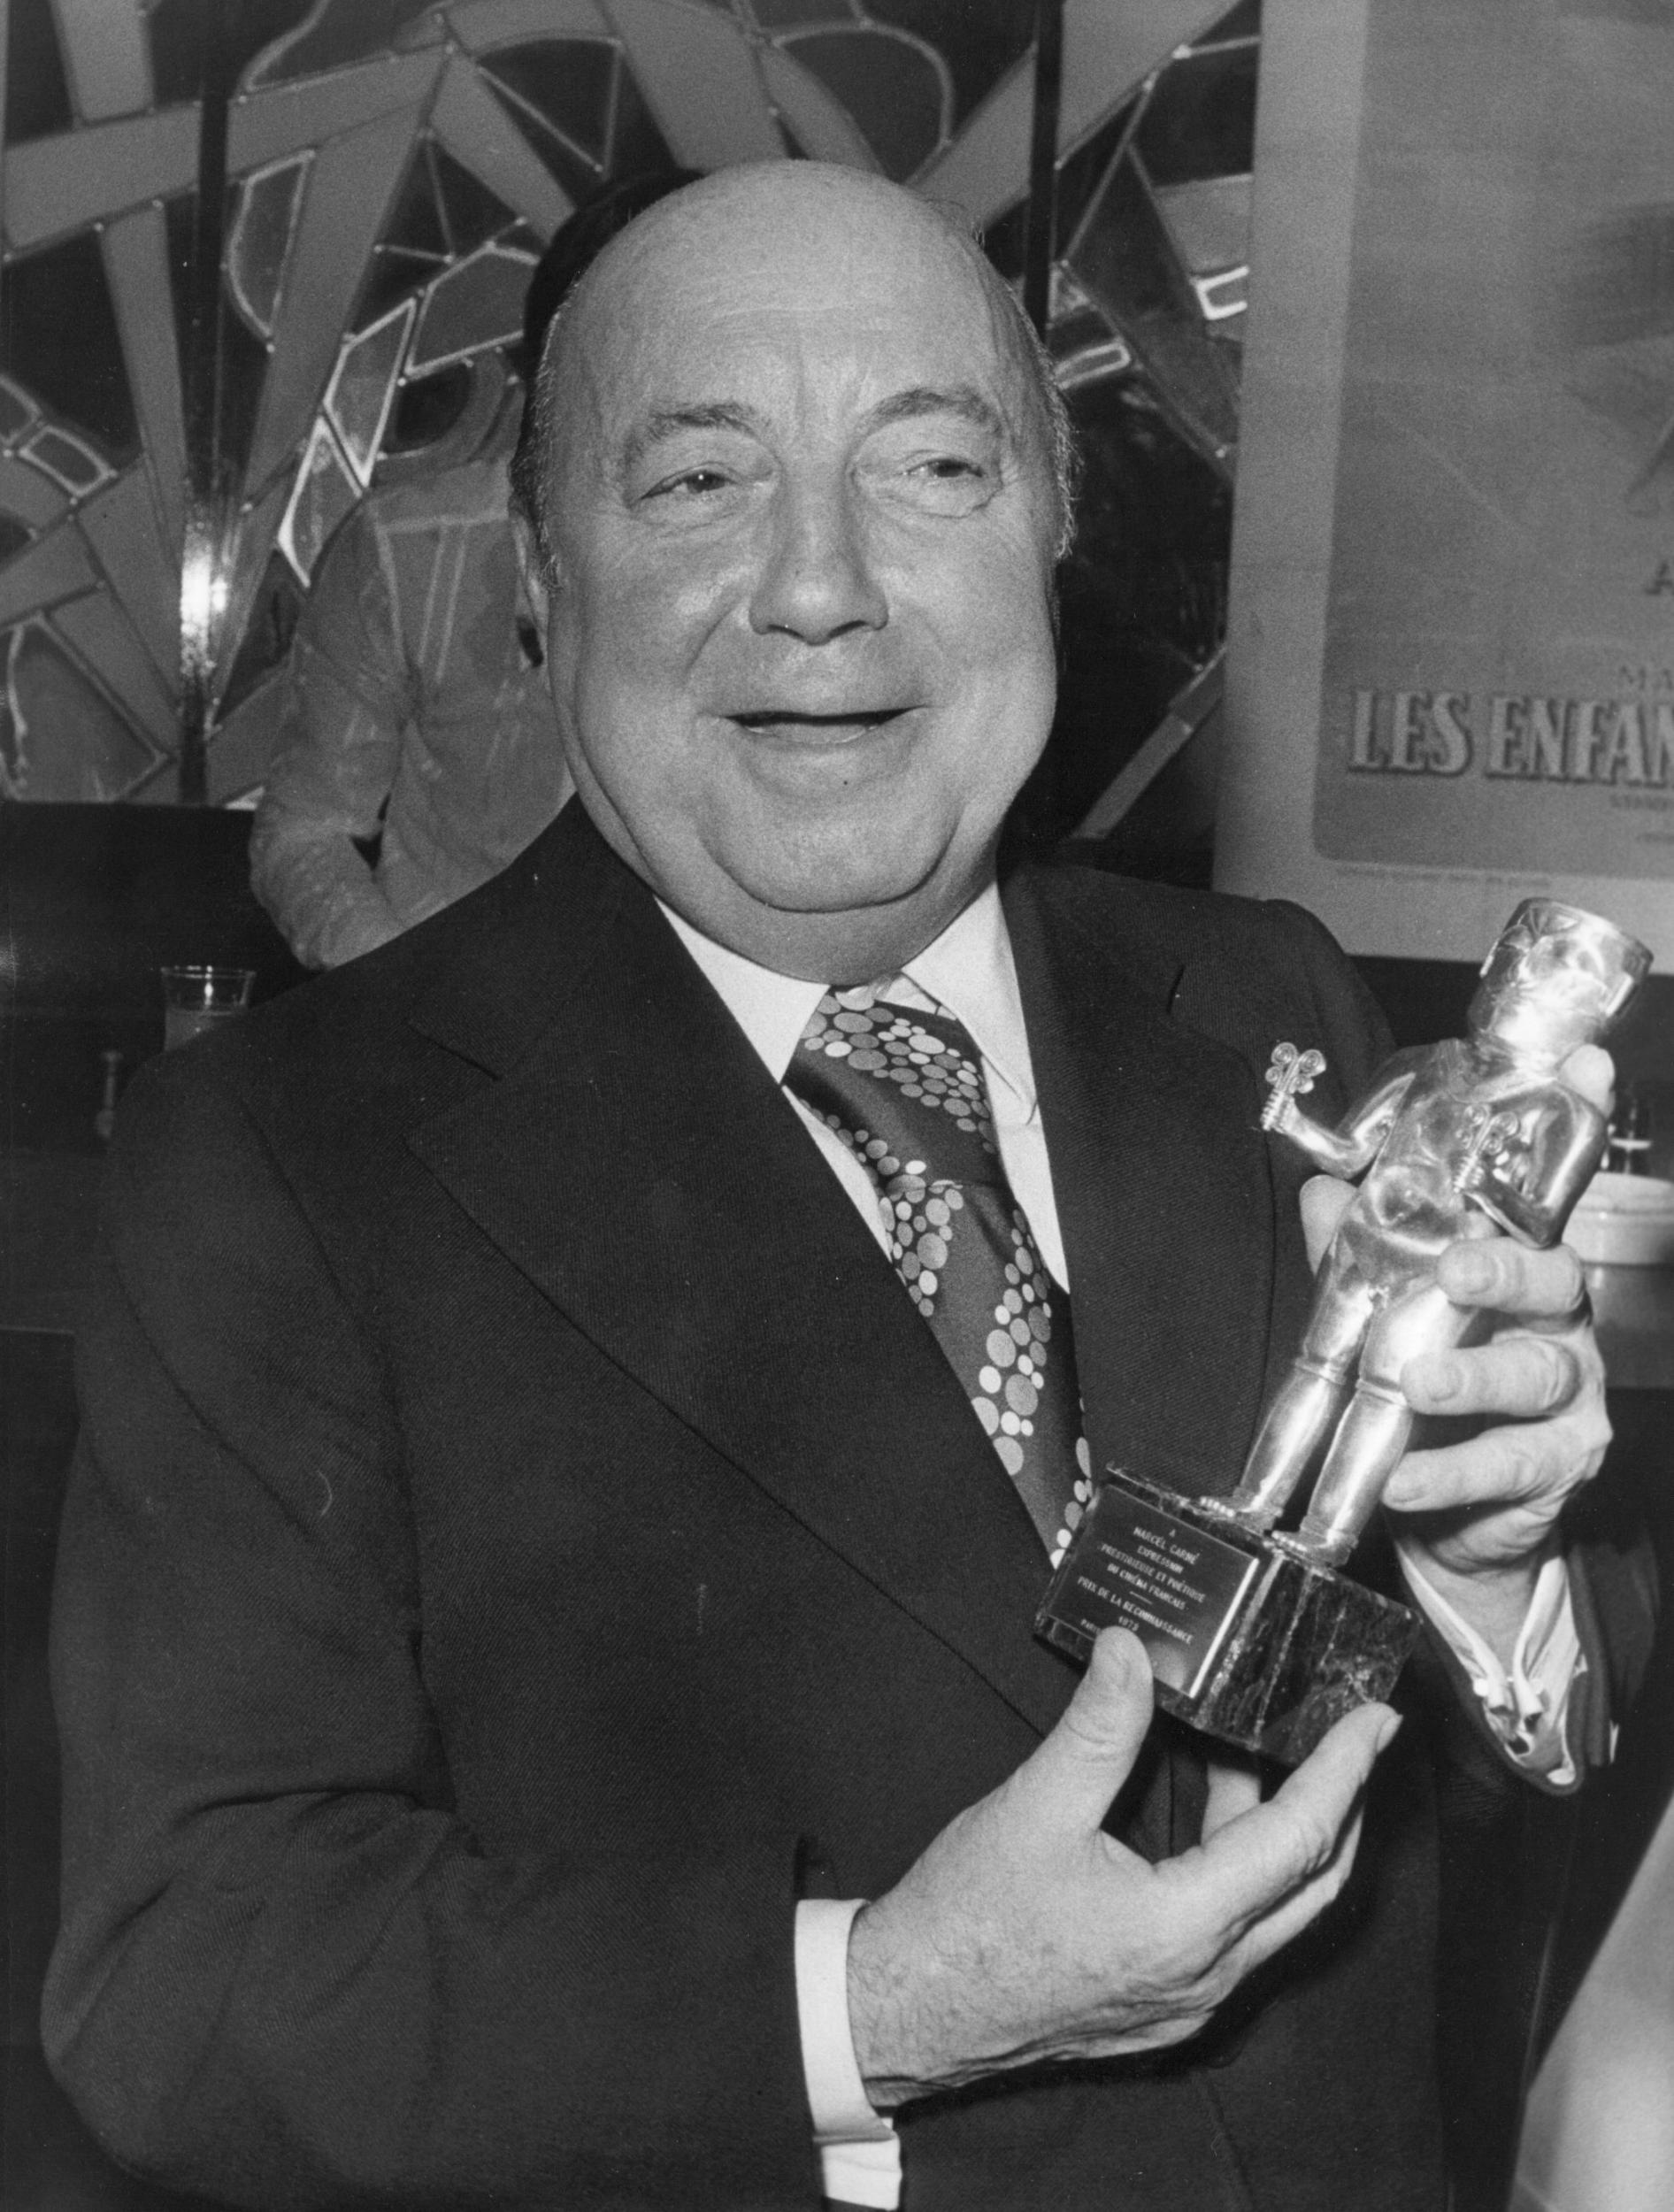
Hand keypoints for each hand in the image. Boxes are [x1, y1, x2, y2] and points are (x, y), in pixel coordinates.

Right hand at [846, 1628, 1395, 2105]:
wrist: (909, 2009)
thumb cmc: (967, 1921)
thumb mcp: (1034, 1806)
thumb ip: (1097, 1726)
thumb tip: (1133, 1649)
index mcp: (1185, 1928)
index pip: (1297, 1839)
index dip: (1342, 1772)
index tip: (1375, 1720)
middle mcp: (1206, 1976)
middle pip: (1311, 1883)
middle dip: (1338, 1802)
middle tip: (1349, 1733)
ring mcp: (1189, 1998)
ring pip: (1274, 1908)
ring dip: (1280, 1828)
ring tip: (1258, 1746)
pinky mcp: (1164, 2002)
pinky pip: (1236, 1929)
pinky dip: (1242, 1863)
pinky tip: (1209, 1808)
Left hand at [1298, 1044, 1611, 1650]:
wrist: (1449, 1513)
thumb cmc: (1428, 1389)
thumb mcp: (1387, 1309)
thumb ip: (1360, 1252)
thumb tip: (1325, 1189)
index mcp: (1521, 1262)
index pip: (1548, 1190)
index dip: (1577, 1123)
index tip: (1588, 1068)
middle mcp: (1559, 1319)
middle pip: (1554, 1278)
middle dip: (1506, 1271)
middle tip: (1456, 1272)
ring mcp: (1570, 1393)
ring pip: (1534, 1373)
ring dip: (1472, 1375)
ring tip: (1416, 1384)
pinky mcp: (1561, 1465)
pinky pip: (1510, 1463)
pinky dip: (1451, 1472)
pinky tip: (1405, 1479)